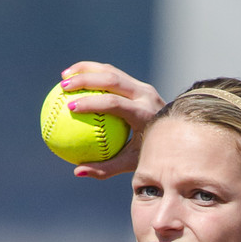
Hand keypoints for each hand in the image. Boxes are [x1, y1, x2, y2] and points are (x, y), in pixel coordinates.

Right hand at [60, 61, 165, 177]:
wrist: (177, 139)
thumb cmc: (151, 156)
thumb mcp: (130, 165)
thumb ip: (105, 168)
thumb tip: (77, 171)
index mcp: (144, 114)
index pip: (114, 103)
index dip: (92, 102)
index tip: (71, 107)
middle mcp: (145, 96)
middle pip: (112, 79)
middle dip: (86, 79)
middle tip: (63, 86)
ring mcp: (144, 88)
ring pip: (111, 71)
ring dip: (87, 70)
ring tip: (64, 77)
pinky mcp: (140, 85)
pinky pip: (113, 75)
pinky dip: (95, 75)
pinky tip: (77, 81)